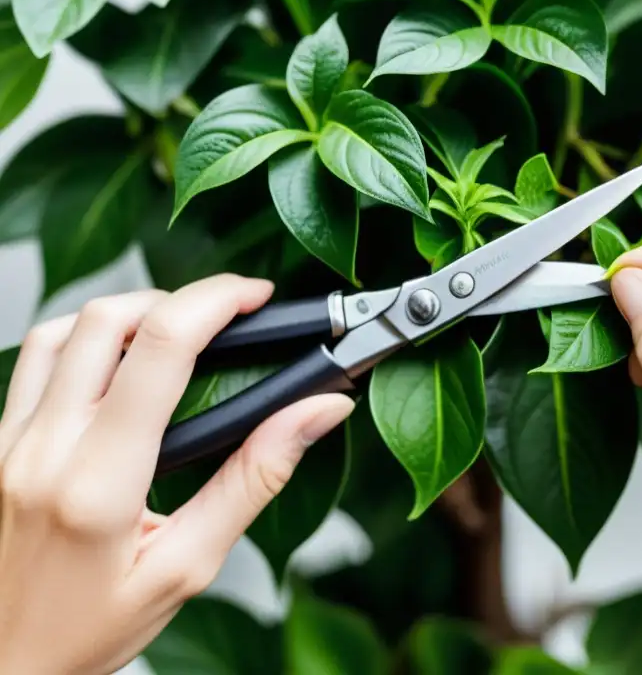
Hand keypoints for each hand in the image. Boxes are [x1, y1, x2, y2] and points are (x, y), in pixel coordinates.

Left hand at [0, 276, 353, 674]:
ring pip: (64, 327)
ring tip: (176, 333)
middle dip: (181, 297)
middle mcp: (44, 450)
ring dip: (129, 311)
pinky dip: (83, 337)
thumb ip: (256, 478)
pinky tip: (117, 363)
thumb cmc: (89, 629)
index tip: (254, 298)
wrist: (4, 666)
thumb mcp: (190, 566)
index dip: (216, 302)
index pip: (159, 350)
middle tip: (227, 316)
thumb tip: (317, 412)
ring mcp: (10, 443)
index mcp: (100, 484)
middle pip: (109, 318)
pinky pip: (35, 358)